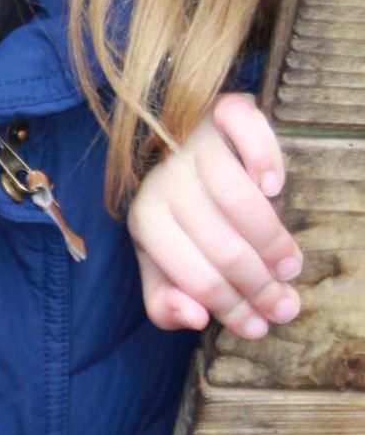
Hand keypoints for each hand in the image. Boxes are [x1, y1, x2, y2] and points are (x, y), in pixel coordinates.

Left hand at [127, 93, 301, 338]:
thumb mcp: (159, 262)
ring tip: (289, 263)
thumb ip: (166, 299)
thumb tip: (194, 318)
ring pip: (238, 200)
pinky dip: (266, 158)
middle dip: (260, 285)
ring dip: (272, 238)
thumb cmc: (174, 212)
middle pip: (223, 247)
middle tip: (287, 304)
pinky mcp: (221, 110)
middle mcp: (164, 182)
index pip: (196, 278)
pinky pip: (246, 132)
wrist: (172, 139)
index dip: (232, 308)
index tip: (261, 325)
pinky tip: (275, 186)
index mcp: (145, 222)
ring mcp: (192, 143)